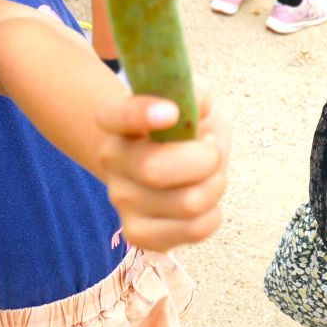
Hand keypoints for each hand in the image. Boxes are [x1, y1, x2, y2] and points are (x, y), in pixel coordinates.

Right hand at [96, 81, 229, 251]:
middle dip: (205, 159)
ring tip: (209, 174)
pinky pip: (194, 229)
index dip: (142, 113)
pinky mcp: (139, 233)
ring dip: (215, 185)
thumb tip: (197, 104)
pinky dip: (213, 213)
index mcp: (115, 119)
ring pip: (187, 202)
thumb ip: (196, 93)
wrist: (170, 161)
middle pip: (156, 170)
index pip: (118, 115)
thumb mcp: (194, 99)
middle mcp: (111, 159)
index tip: (172, 112)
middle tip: (212, 149)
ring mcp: (121, 199)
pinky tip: (203, 198)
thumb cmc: (185, 126)